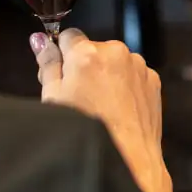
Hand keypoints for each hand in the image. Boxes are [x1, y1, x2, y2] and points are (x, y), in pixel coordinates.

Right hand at [30, 29, 170, 191]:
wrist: (128, 156)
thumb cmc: (88, 130)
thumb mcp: (54, 98)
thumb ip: (47, 63)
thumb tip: (39, 40)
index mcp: (87, 53)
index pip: (69, 35)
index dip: (64, 54)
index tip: (65, 70)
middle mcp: (115, 52)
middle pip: (93, 48)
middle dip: (87, 65)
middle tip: (82, 95)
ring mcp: (137, 65)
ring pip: (114, 61)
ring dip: (108, 75)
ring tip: (103, 105)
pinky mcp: (152, 78)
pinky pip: (133, 74)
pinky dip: (126, 86)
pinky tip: (119, 108)